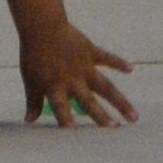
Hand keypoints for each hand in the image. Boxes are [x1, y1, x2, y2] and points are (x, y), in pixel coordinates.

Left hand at [18, 16, 134, 126]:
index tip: (76, 135)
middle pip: (89, 102)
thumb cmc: (33, 55)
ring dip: (120, 101)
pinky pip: (107, 58)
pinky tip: (131, 69)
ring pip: (106, 86)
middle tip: (115, 129)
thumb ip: (33, 101)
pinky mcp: (90, 52)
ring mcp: (84, 66)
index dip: (67, 123)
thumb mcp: (30, 81)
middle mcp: (73, 80)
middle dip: (102, 116)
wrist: (42, 27)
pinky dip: (119, 62)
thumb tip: (29, 121)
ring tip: (133, 115)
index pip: (62, 110)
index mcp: (56, 88)